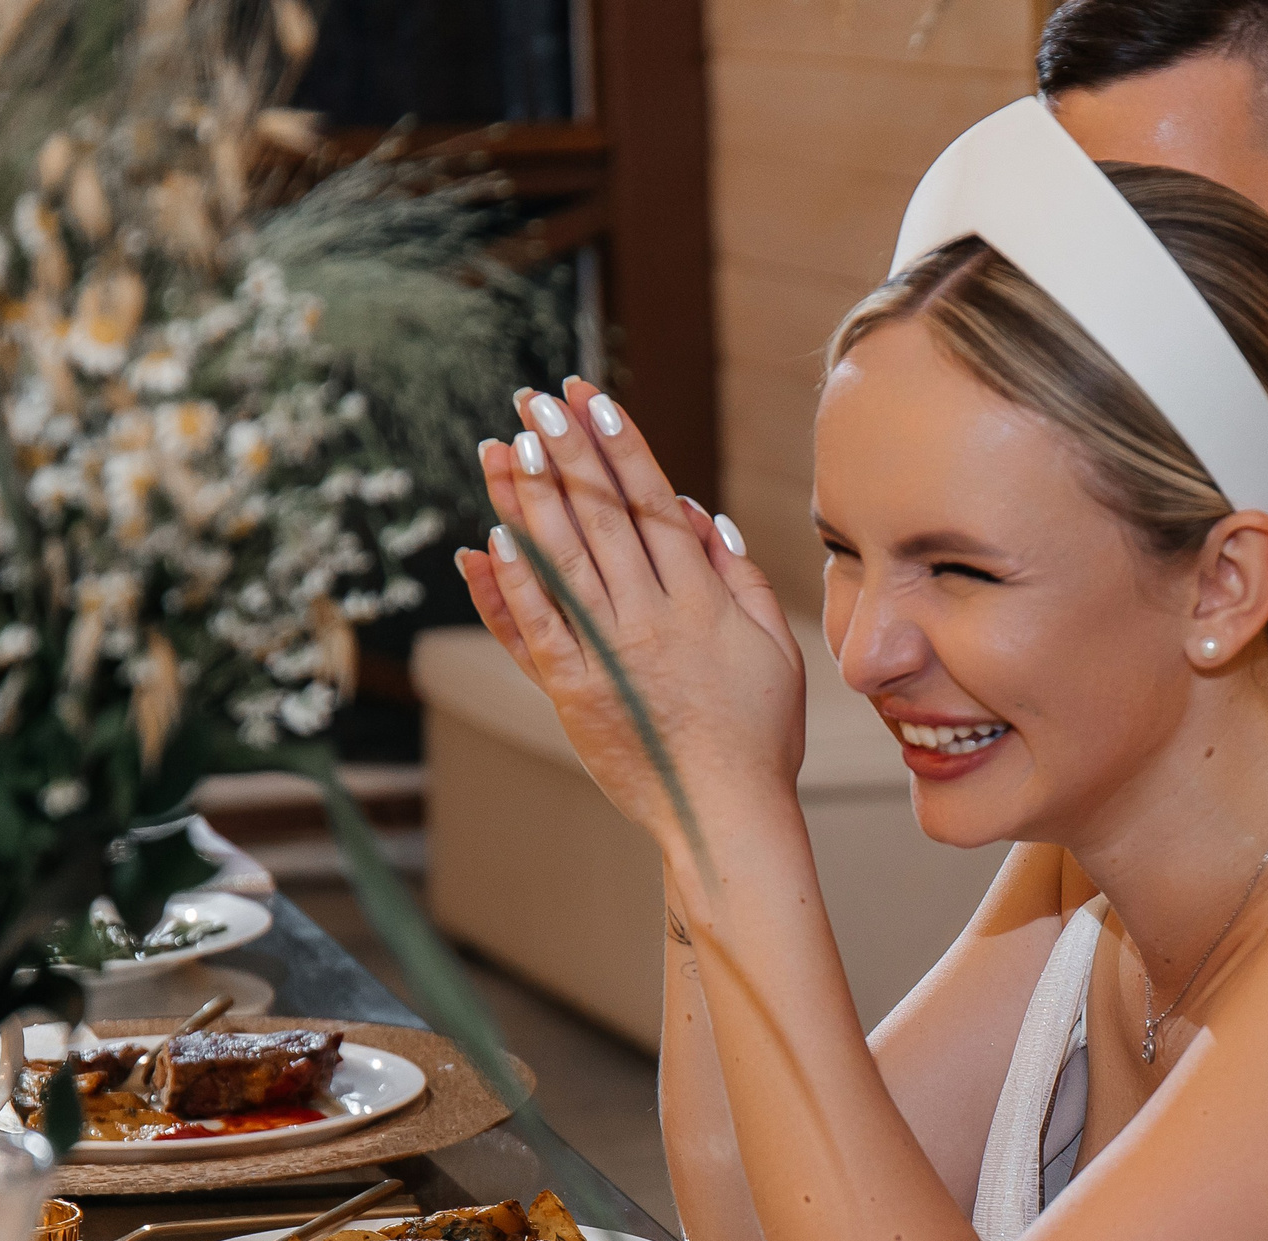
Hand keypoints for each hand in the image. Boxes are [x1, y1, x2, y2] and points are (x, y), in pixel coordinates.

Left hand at [454, 380, 805, 858]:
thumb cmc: (760, 734)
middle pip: (600, 516)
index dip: (620, 447)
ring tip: (505, 445)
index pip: (652, 504)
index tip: (594, 401)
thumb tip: (698, 515)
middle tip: (535, 400)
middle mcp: (651, 617)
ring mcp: (608, 653)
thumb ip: (740, 577)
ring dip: (531, 498)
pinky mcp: (575, 691)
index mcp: (702, 600)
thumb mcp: (774, 647)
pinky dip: (513, 582)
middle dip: (565, 451)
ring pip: (563, 559)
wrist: (726, 813)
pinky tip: (492, 537)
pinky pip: (537, 627)